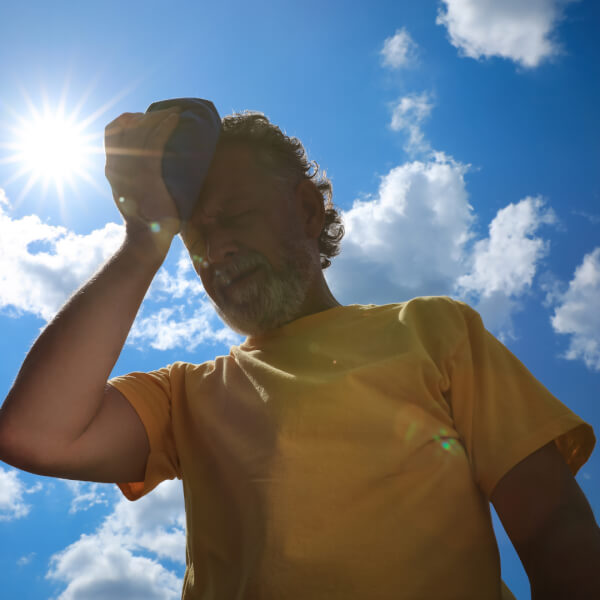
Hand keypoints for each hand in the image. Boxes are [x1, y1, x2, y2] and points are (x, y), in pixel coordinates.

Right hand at [104, 108, 180, 256]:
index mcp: (112, 170)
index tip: (140, 119)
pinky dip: (166, 126)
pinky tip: (176, 119)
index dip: (124, 122)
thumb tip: (141, 174)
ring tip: (174, 112)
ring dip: (159, 117)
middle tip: (162, 113)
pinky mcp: (148, 172)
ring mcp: (132, 168)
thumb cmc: (143, 223)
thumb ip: (130, 181)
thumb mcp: (129, 198)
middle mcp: (118, 165)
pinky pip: (156, 141)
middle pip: (126, 127)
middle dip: (144, 117)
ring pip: (142, 131)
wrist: (145, 239)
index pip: (110, 133)